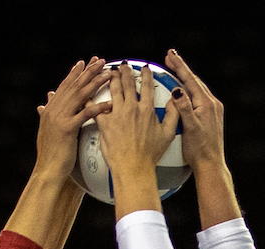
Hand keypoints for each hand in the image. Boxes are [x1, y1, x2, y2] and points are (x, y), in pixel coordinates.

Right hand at [33, 57, 110, 181]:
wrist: (47, 170)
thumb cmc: (51, 155)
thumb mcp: (47, 131)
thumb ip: (47, 115)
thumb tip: (43, 104)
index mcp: (50, 110)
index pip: (65, 86)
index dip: (75, 73)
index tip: (85, 63)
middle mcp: (54, 110)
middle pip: (74, 86)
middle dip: (88, 72)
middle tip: (100, 61)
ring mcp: (60, 118)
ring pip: (80, 96)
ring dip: (95, 83)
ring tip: (107, 74)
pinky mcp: (67, 129)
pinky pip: (85, 114)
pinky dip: (97, 107)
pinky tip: (109, 102)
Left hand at [94, 62, 181, 182]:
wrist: (133, 167)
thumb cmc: (149, 155)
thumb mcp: (168, 134)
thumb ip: (173, 115)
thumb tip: (176, 101)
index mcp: (147, 110)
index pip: (147, 86)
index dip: (145, 74)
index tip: (144, 68)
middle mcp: (131, 108)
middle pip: (128, 83)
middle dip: (125, 71)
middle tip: (123, 65)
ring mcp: (117, 114)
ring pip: (113, 90)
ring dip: (111, 78)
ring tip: (109, 72)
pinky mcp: (104, 123)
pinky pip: (95, 107)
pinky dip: (91, 98)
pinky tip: (88, 92)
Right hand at [165, 49, 224, 169]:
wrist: (211, 165)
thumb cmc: (198, 150)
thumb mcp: (189, 128)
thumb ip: (183, 108)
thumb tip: (177, 90)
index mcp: (206, 104)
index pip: (190, 80)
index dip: (179, 66)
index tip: (169, 54)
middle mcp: (212, 105)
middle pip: (194, 81)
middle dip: (181, 68)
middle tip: (169, 56)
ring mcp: (213, 111)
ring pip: (196, 88)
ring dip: (185, 78)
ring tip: (174, 69)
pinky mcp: (211, 117)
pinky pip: (198, 98)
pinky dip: (189, 90)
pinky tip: (182, 90)